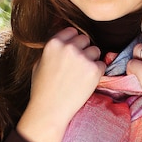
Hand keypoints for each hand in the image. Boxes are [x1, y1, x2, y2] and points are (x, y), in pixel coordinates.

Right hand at [16, 27, 105, 141]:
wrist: (50, 110)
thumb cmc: (42, 89)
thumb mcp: (39, 63)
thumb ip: (52, 49)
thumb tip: (63, 40)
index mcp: (54, 43)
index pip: (72, 31)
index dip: (73, 42)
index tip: (71, 53)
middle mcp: (69, 47)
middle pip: (85, 39)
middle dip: (83, 50)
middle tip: (77, 66)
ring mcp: (82, 58)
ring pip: (96, 50)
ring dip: (92, 60)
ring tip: (81, 75)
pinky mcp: (94, 70)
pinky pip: (102, 65)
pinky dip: (97, 73)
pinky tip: (86, 82)